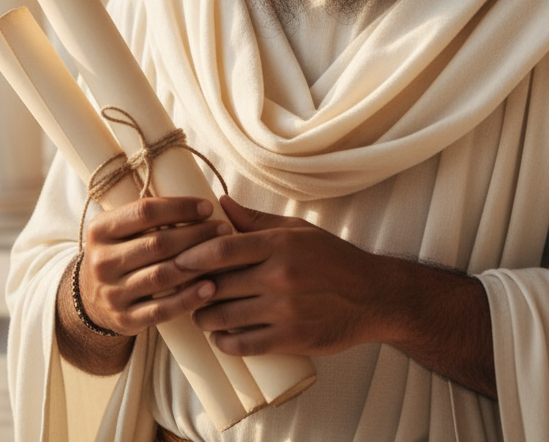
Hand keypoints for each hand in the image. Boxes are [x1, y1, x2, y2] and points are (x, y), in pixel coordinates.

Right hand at [78, 195, 230, 335]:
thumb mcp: (119, 228)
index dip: (180, 207)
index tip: (208, 206)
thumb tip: (198, 202)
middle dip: (196, 234)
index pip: (145, 211)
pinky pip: (161, 310)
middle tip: (224, 228)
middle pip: (157, 243)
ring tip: (223, 254)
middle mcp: (102, 261)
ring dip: (197, 264)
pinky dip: (187, 299)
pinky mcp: (124, 320)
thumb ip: (147, 215)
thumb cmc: (119, 251)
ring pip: (161, 276)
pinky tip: (210, 288)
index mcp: (100, 229)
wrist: (89, 297)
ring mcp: (112, 293)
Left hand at [174, 195, 386, 357]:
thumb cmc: (332, 258)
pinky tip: (219, 337)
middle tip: (181, 290)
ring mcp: (284, 310)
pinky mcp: (290, 338)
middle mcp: (279, 276)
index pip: (223, 249)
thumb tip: (221, 203)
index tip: (177, 260)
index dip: (193, 256)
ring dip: (204, 318)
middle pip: (218, 284)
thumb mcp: (298, 230)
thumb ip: (256, 220)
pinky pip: (244, 344)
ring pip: (225, 317)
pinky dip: (224, 342)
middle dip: (193, 289)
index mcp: (279, 245)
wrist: (371, 296)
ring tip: (199, 313)